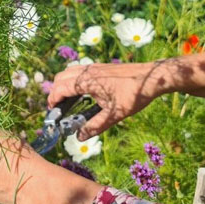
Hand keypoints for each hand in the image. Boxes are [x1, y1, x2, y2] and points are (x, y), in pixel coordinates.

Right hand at [48, 62, 163, 139]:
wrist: (152, 77)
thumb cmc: (134, 94)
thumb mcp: (114, 114)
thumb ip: (95, 125)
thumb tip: (80, 136)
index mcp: (87, 81)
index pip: (61, 88)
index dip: (53, 100)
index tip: (52, 112)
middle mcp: (87, 71)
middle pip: (61, 77)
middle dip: (56, 92)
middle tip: (59, 108)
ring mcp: (94, 67)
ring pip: (69, 71)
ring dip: (64, 84)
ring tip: (68, 100)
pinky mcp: (101, 67)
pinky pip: (79, 70)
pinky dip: (73, 80)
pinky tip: (84, 92)